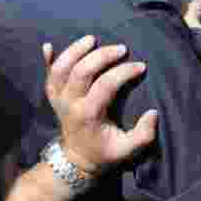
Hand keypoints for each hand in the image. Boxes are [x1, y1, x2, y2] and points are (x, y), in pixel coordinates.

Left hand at [43, 36, 157, 178]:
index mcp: (89, 115)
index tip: (141, 66)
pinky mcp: (54, 97)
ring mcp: (59, 100)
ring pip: (60, 69)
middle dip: (102, 55)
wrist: (76, 161)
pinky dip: (47, 60)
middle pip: (81, 71)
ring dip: (74, 51)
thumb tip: (153, 113)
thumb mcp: (127, 150)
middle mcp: (70, 104)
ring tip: (92, 39)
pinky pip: (47, 76)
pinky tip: (48, 46)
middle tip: (122, 48)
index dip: (124, 72)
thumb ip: (143, 134)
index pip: (106, 85)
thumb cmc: (104, 153)